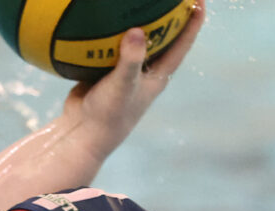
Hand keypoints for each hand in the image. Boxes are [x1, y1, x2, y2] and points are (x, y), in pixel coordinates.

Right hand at [60, 0, 205, 163]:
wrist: (81, 134)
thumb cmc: (109, 115)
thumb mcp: (123, 86)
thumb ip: (131, 59)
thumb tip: (137, 30)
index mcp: (158, 75)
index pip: (182, 43)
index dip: (193, 21)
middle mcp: (145, 70)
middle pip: (163, 36)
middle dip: (169, 14)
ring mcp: (125, 69)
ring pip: (136, 39)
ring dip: (138, 19)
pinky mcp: (104, 69)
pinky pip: (110, 44)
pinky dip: (108, 30)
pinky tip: (102, 13)